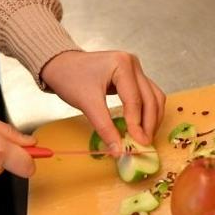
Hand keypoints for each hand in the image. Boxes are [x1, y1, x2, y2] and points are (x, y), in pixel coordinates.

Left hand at [41, 51, 165, 153]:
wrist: (61, 65)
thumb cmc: (70, 78)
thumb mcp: (87, 103)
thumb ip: (104, 127)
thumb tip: (118, 150)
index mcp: (122, 64)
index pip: (135, 100)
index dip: (137, 124)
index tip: (138, 143)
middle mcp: (133, 64)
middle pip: (150, 98)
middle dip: (149, 123)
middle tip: (144, 144)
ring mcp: (135, 69)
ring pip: (154, 97)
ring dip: (152, 118)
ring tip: (145, 137)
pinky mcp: (133, 77)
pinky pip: (148, 95)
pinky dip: (148, 112)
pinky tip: (143, 126)